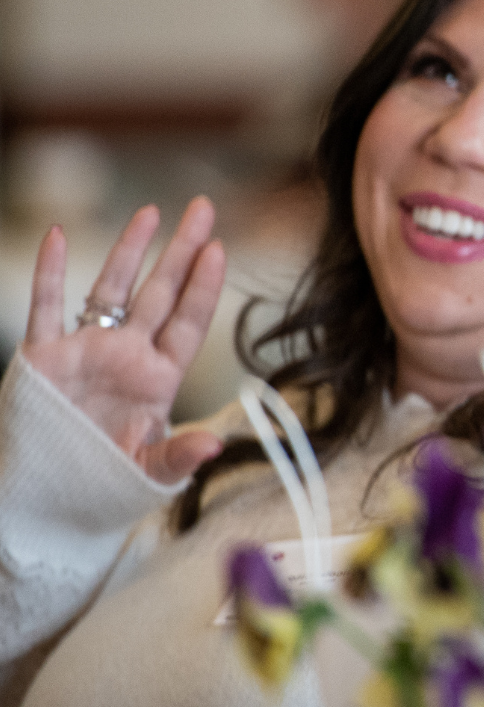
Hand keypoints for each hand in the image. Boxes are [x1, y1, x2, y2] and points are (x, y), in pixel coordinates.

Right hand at [19, 199, 227, 485]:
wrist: (42, 499)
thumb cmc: (101, 486)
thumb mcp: (146, 475)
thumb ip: (179, 457)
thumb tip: (215, 447)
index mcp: (158, 380)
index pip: (188, 323)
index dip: (203, 287)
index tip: (219, 250)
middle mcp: (126, 356)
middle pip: (159, 293)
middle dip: (181, 251)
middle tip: (204, 207)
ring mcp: (85, 352)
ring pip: (109, 289)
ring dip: (128, 251)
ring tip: (151, 212)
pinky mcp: (41, 358)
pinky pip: (46, 307)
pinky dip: (50, 272)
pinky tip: (59, 235)